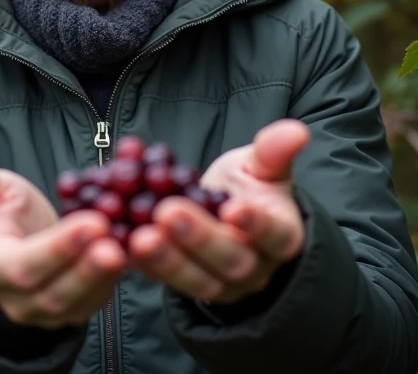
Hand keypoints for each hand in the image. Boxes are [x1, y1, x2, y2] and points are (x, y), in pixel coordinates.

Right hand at [0, 127, 126, 328]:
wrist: (14, 246)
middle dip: (88, 265)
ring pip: (80, 301)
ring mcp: (48, 312)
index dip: (58, 248)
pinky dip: (121, 277)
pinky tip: (140, 249)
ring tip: (131, 243)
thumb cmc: (1, 212)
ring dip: (107, 274)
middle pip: (55, 290)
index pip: (24, 266)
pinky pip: (100, 299)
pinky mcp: (77, 311)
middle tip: (117, 235)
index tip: (91, 221)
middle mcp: (18, 298)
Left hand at [129, 119, 309, 304]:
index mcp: (280, 237)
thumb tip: (296, 131)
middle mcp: (254, 268)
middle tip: (168, 212)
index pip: (274, 234)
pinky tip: (120, 242)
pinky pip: (164, 280)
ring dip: (167, 259)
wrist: (224, 214)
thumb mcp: (261, 166)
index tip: (233, 207)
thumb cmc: (248, 187)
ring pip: (197, 280)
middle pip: (232, 261)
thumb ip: (274, 152)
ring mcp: (220, 284)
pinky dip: (142, 264)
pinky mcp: (184, 286)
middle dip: (198, 239)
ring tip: (140, 235)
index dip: (255, 224)